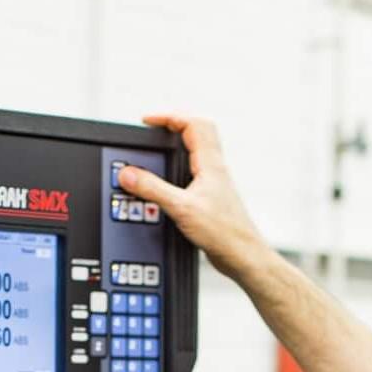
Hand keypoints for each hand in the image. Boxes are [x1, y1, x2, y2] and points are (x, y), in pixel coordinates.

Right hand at [118, 114, 273, 283]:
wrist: (243, 256)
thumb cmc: (224, 233)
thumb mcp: (181, 208)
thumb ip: (153, 189)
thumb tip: (129, 174)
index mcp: (211, 163)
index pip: (193, 123)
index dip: (169, 116)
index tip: (147, 121)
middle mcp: (215, 168)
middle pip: (198, 131)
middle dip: (173, 125)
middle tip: (152, 130)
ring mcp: (215, 182)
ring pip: (197, 151)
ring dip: (177, 145)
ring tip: (157, 150)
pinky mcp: (212, 197)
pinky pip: (195, 171)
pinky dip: (178, 168)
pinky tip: (169, 182)